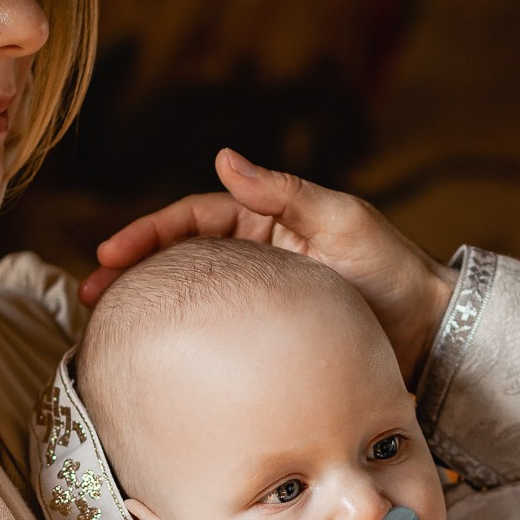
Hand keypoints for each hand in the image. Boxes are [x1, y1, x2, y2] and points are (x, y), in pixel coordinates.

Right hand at [81, 149, 457, 381]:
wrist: (429, 334)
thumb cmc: (392, 271)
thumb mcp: (341, 221)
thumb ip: (284, 192)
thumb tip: (222, 159)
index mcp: (266, 221)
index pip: (192, 219)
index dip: (148, 233)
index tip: (110, 253)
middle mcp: (255, 257)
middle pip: (179, 260)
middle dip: (132, 272)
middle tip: (91, 295)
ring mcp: (258, 302)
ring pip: (191, 300)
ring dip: (149, 309)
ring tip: (108, 329)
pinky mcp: (266, 342)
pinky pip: (216, 339)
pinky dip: (183, 345)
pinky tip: (156, 360)